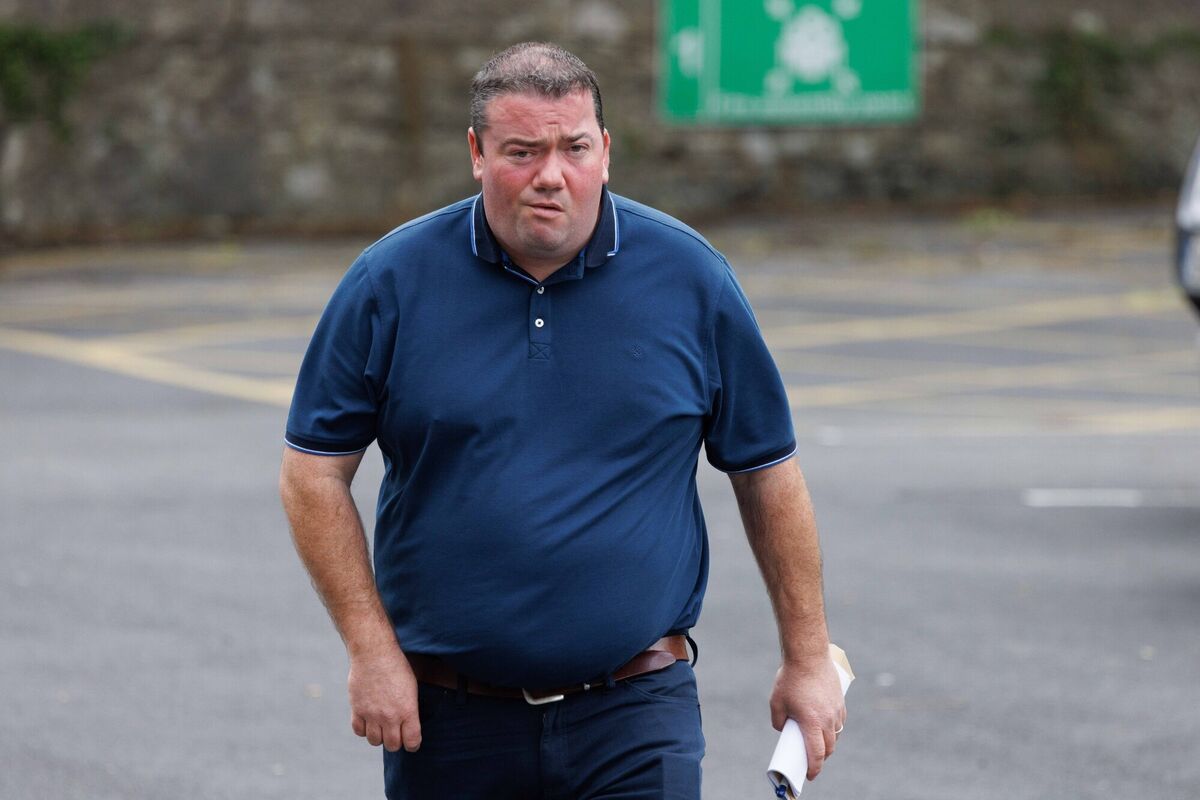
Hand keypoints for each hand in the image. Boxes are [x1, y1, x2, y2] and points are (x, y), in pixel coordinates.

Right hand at [347, 646, 421, 752]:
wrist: (374, 653)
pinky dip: (364, 729)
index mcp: (408, 710)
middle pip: (392, 745)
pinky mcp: (357, 710)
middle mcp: (390, 716)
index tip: (411, 742)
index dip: (412, 744)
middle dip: (396, 742)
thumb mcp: (412, 687)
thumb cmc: (397, 667)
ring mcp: (372, 714)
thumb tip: (407, 725)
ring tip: (381, 726)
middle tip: (396, 734)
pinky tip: (368, 721)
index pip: (411, 742)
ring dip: (379, 736)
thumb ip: (409, 709)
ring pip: (375, 741)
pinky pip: (359, 731)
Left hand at [769, 656, 845, 780]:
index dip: (813, 768)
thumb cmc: (790, 678)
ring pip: (835, 735)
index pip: (816, 754)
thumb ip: (778, 721)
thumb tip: (783, 729)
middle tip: (811, 760)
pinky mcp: (841, 701)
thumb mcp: (776, 702)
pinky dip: (833, 728)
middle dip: (821, 758)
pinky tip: (825, 725)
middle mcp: (828, 719)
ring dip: (828, 742)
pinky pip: (839, 721)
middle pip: (828, 748)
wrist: (808, 655)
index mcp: (812, 723)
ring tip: (817, 741)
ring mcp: (837, 710)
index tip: (809, 776)